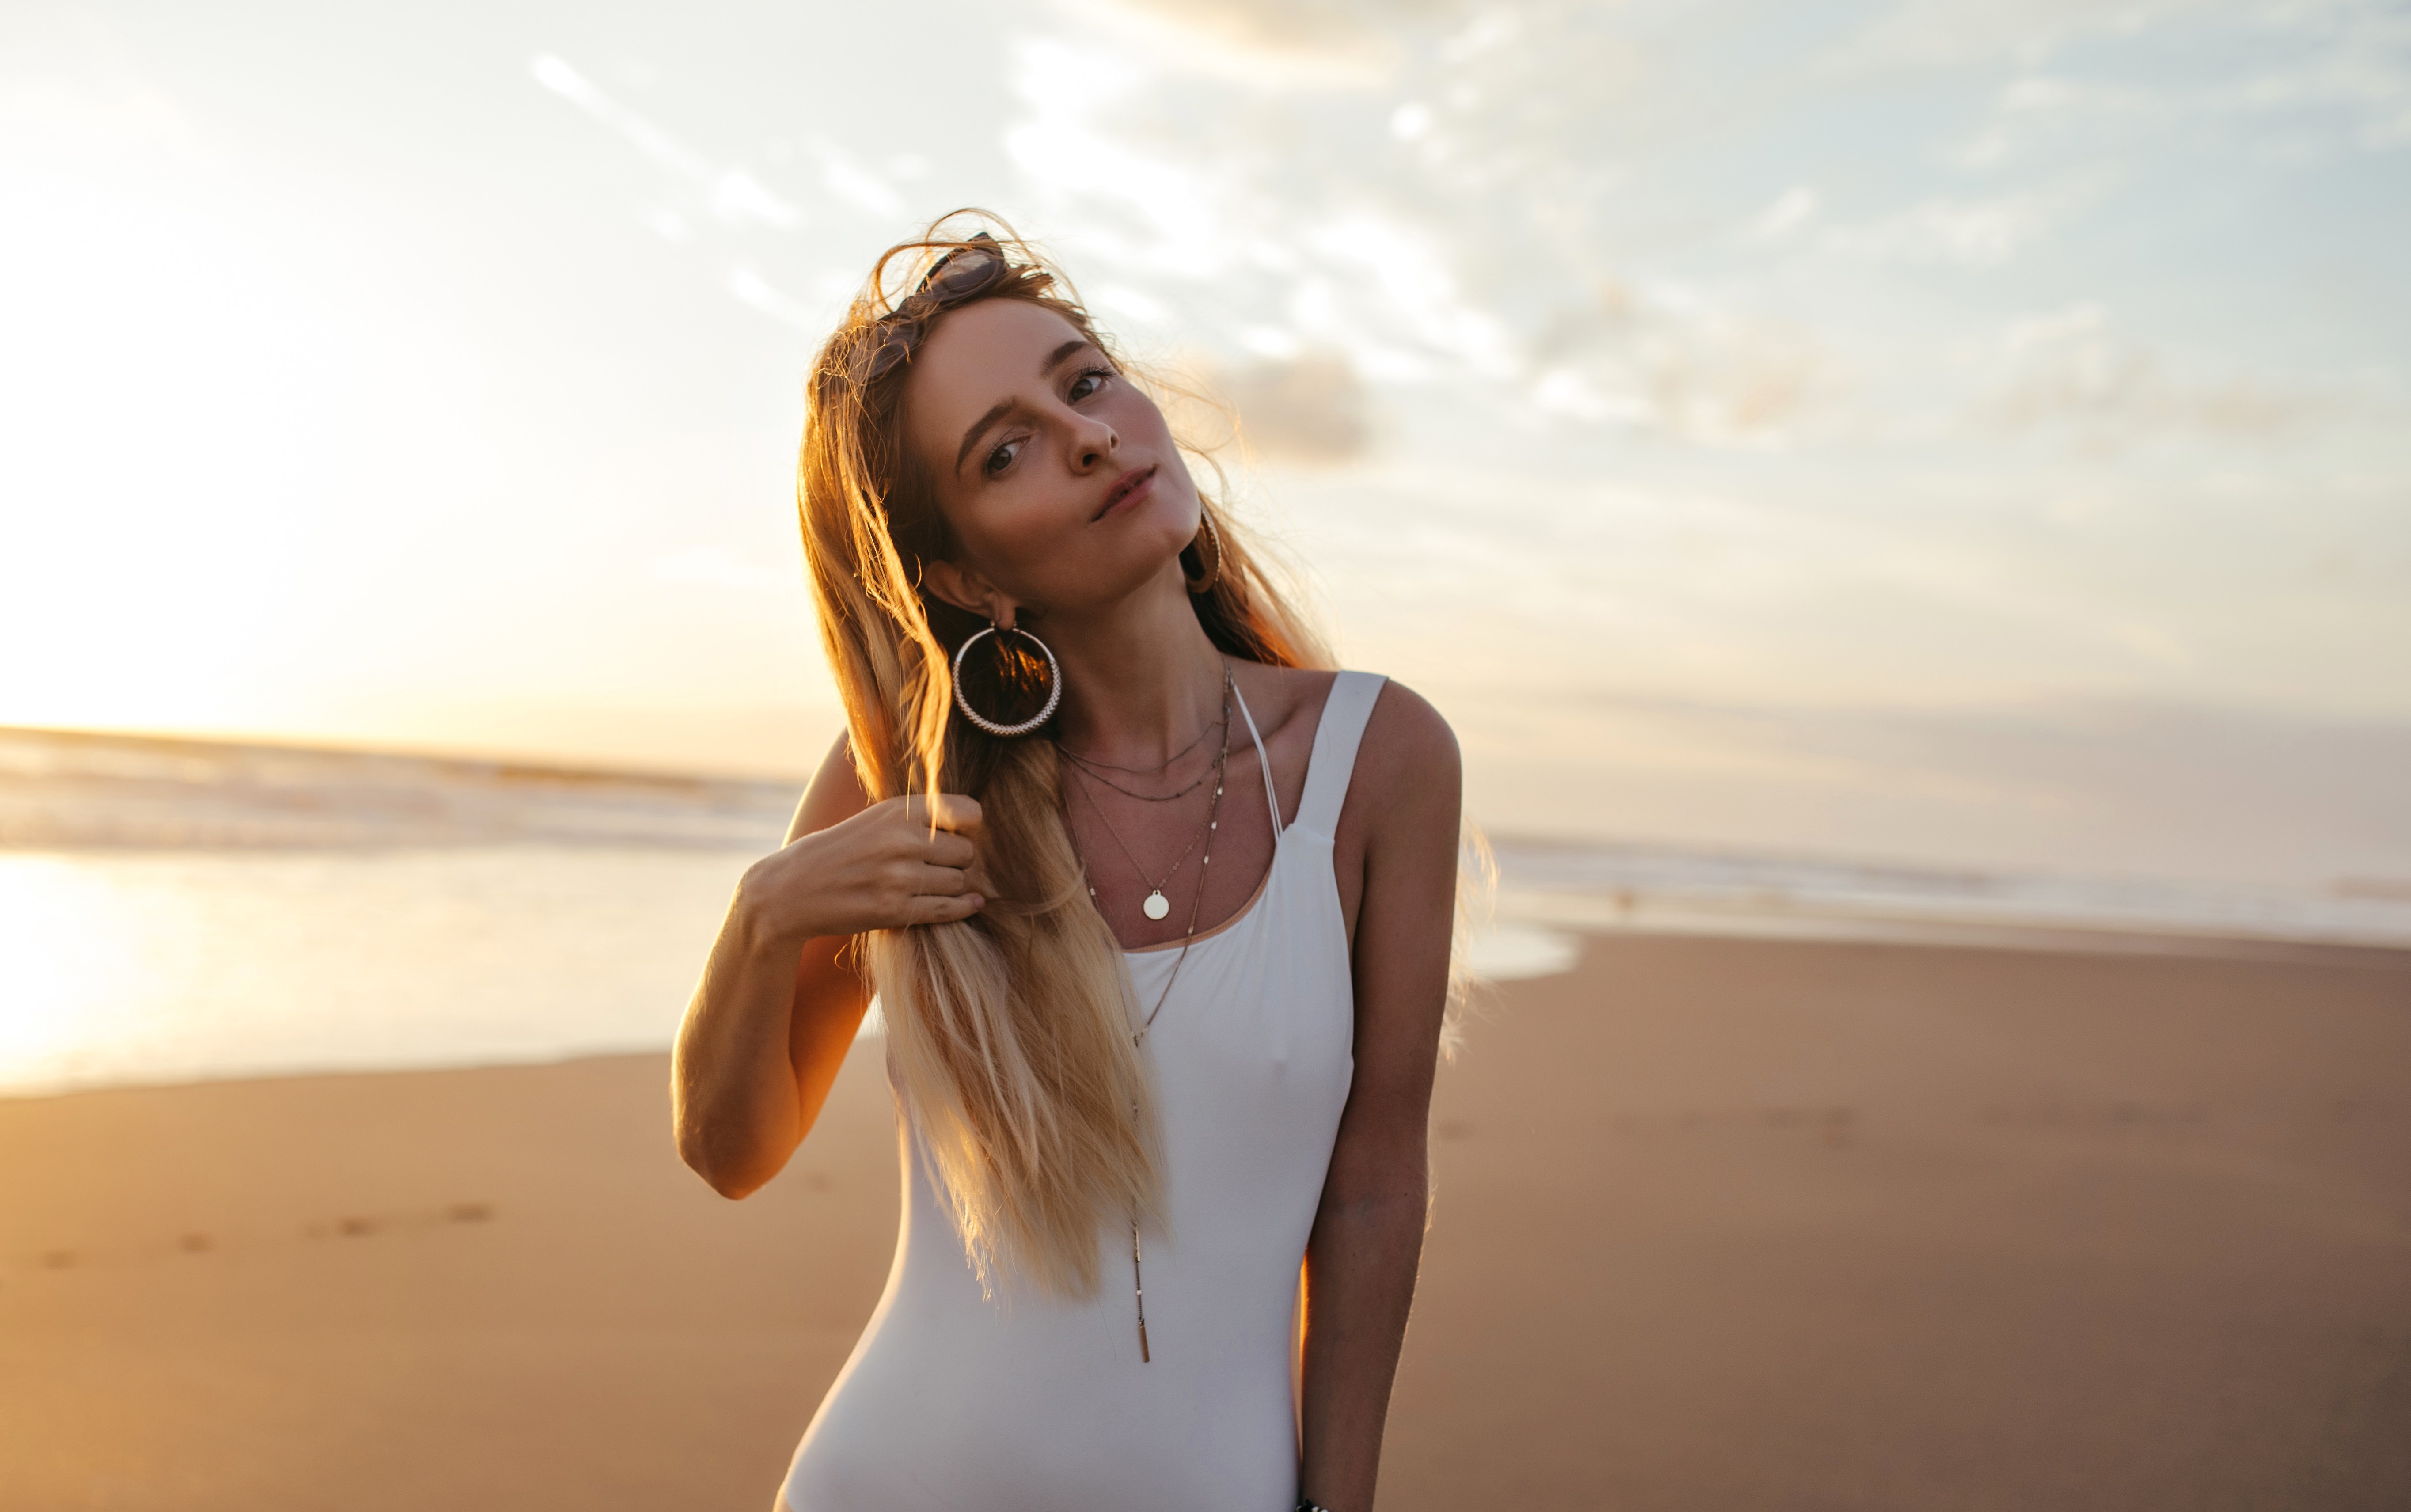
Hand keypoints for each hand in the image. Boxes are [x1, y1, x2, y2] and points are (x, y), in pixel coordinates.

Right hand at [739, 792, 985, 942]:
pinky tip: (968, 905)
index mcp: (899, 810)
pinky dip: (963, 908)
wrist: (792, 889)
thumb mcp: (876, 819)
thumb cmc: (839, 851)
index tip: (959, 837)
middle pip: (967, 852)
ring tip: (946, 886)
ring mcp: (899, 876)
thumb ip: (918, 818)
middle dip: (963, 862)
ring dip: (959, 887)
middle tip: (948, 867)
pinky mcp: (894, 909)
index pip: (969, 812)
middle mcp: (902, 839)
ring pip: (960, 882)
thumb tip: (973, 825)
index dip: (970, 828)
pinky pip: (948, 909)